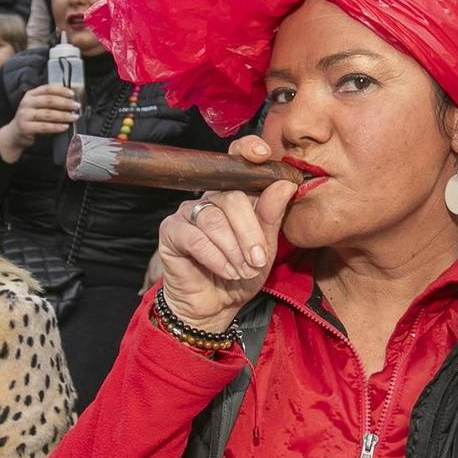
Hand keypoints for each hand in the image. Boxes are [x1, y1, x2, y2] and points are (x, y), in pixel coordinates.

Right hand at [0, 83, 79, 160]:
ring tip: (73, 117)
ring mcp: (25, 115)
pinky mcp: (25, 127)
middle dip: (65, 103)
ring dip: (63, 115)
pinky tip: (64, 127)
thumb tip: (70, 101)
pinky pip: (44, 126)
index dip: (61, 90)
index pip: (47, 88)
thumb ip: (50, 102)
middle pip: (49, 100)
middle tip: (76, 106)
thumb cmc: (30, 119)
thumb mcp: (37, 106)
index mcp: (31, 94)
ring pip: (48, 114)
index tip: (72, 94)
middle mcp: (27, 103)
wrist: (15, 134)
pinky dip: (56, 127)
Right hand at [155, 135, 295, 332]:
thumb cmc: (241, 274)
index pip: (238, 160)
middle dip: (249, 232)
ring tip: (242, 271)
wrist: (215, 306)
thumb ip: (271, 217)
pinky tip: (226, 271)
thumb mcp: (265, 249)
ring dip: (234, 249)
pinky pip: (195, 237)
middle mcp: (210, 198)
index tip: (264, 155)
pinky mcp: (171, 230)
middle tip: (257, 260)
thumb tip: (285, 186)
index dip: (248, 151)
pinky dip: (215, 257)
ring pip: (215, 218)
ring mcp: (189, 212)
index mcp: (236, 195)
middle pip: (232, 197)